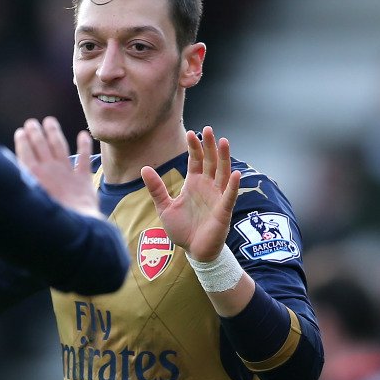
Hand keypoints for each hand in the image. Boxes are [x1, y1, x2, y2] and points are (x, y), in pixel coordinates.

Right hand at [14, 116, 101, 218]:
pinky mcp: (83, 179)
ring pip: (59, 146)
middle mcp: (49, 169)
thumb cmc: (46, 220)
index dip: (23, 140)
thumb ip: (19, 184)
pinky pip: (84, 158)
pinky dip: (84, 146)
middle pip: (41, 145)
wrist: (73, 226)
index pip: (26, 152)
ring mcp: (67, 172)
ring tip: (49, 121)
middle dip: (36, 132)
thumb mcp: (26, 202)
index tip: (21, 131)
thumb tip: (6, 174)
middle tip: (31, 122)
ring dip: (54, 132)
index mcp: (33, 175)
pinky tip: (83, 135)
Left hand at [141, 126, 239, 261]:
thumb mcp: (164, 207)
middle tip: (208, 129)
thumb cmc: (182, 229)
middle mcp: (207, 187)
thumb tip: (144, 168)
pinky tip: (235, 173)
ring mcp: (217, 197)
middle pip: (210, 162)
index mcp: (194, 184)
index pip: (196, 160)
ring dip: (224, 158)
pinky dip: (232, 185)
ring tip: (224, 141)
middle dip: (210, 146)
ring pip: (223, 173)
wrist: (194, 251)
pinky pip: (229, 196)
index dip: (194, 147)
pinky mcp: (223, 211)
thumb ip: (156, 188)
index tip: (191, 132)